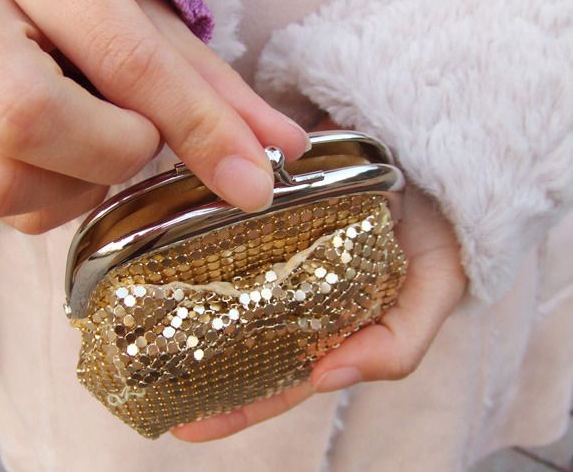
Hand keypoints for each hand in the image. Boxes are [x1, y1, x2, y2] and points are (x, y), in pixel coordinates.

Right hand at [0, 0, 308, 232]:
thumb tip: (283, 148)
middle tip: (137, 135)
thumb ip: (211, 85)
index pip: (120, 53)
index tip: (253, 180)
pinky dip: (56, 200)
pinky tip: (65, 161)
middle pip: (32, 118)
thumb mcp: (144, 21)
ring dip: (82, 182)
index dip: (195, 124)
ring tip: (95, 139)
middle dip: (115, 150)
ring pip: (6, 180)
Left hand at [171, 122, 466, 440]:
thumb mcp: (435, 290)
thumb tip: (326, 380)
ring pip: (226, 286)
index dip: (241, 407)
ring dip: (187, 304)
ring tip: (138, 324)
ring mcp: (277, 249)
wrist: (430, 150)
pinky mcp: (264, 207)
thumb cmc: (439, 226)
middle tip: (144, 380)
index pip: (282, 377)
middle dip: (196, 363)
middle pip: (241, 339)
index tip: (190, 427)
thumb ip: (397, 344)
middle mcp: (299, 293)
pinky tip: (167, 253)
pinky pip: (228, 229)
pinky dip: (201, 243)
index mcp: (334, 325)